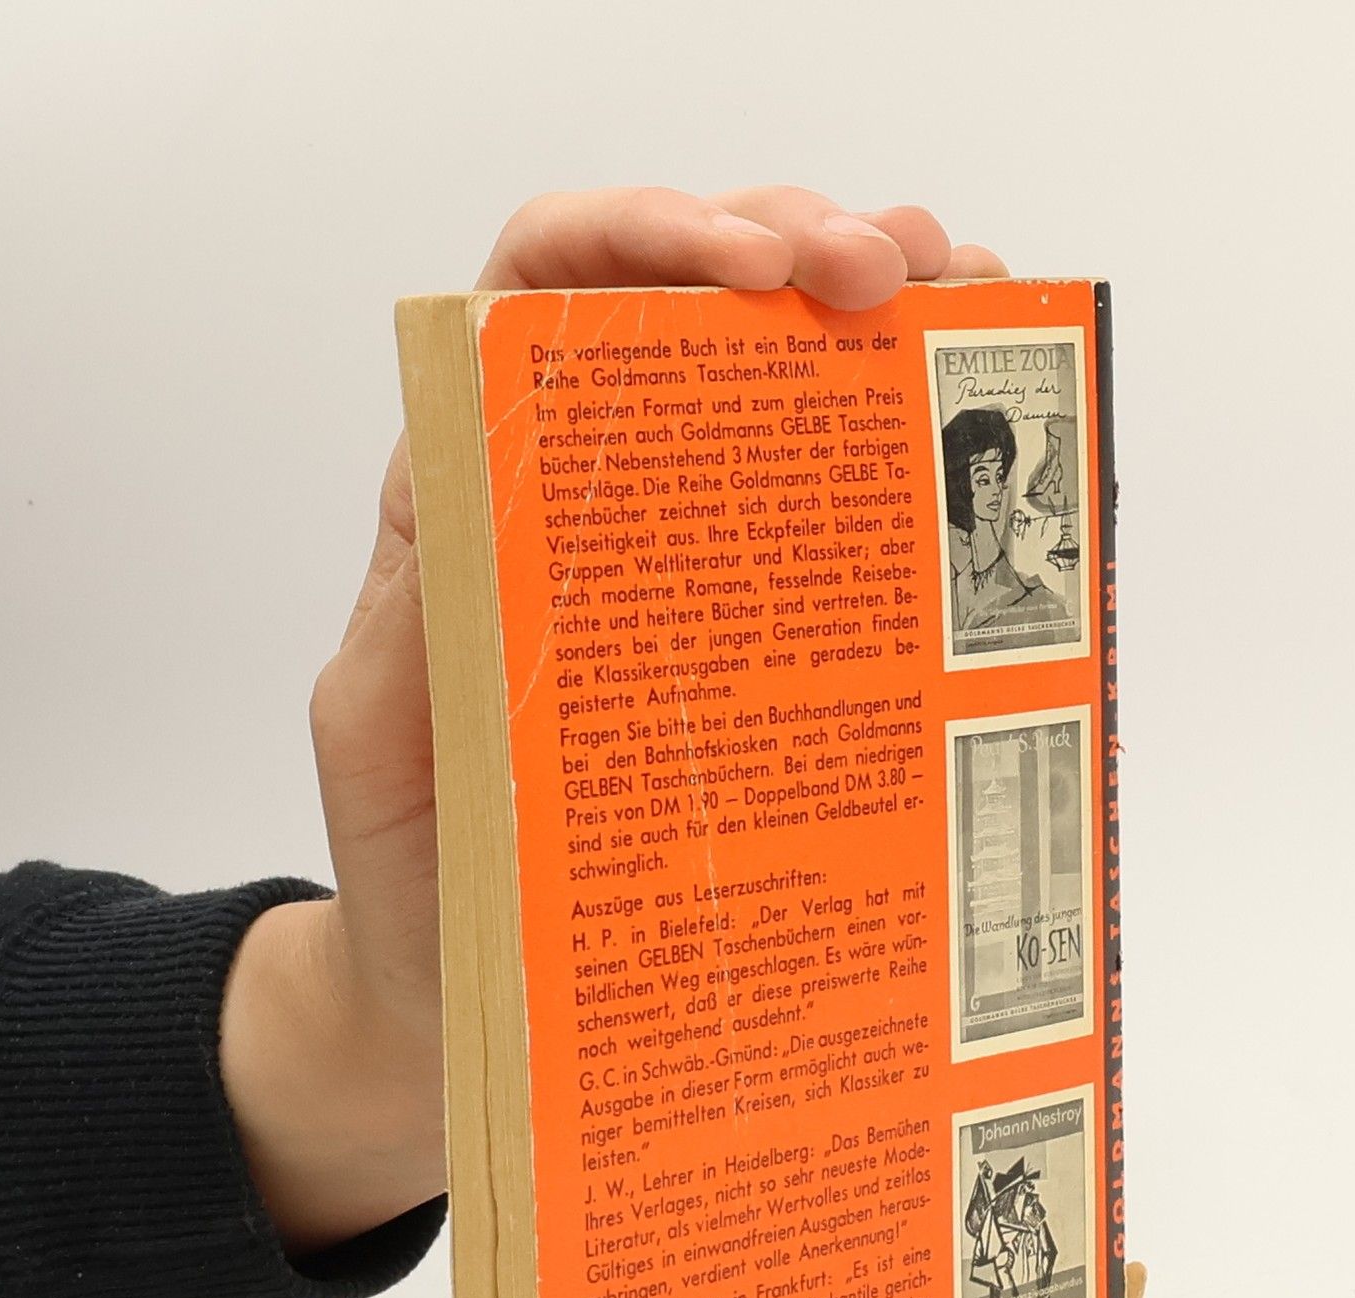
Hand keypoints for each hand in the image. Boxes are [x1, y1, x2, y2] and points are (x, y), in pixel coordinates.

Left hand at [221, 187, 1009, 1254]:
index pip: (547, 292)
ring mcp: (689, 572)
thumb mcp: (382, 744)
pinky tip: (972, 444)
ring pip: (785, 383)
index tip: (750, 264)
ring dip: (882, 316)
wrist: (458, 1005)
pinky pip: (841, 522)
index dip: (645, 236)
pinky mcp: (761, 649)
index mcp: (482, 499)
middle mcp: (590, 505)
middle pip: (695, 304)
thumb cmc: (415, 879)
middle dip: (800, 246)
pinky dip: (914, 455)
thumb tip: (468, 496)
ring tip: (965, 306)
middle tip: (892, 279)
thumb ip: (411, 624)